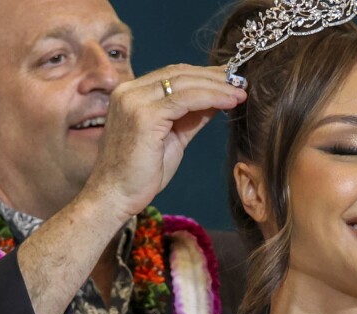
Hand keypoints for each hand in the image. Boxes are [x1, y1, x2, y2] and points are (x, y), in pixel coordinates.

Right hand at [84, 65, 245, 219]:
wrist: (115, 197)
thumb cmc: (140, 174)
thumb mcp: (172, 138)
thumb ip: (190, 117)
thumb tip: (216, 100)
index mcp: (131, 94)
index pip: (172, 74)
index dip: (203, 75)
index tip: (229, 80)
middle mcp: (129, 92)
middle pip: (179, 73)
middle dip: (214, 77)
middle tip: (241, 82)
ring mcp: (134, 101)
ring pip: (185, 83)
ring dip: (218, 87)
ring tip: (240, 93)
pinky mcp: (144, 115)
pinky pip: (186, 99)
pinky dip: (211, 98)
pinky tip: (230, 102)